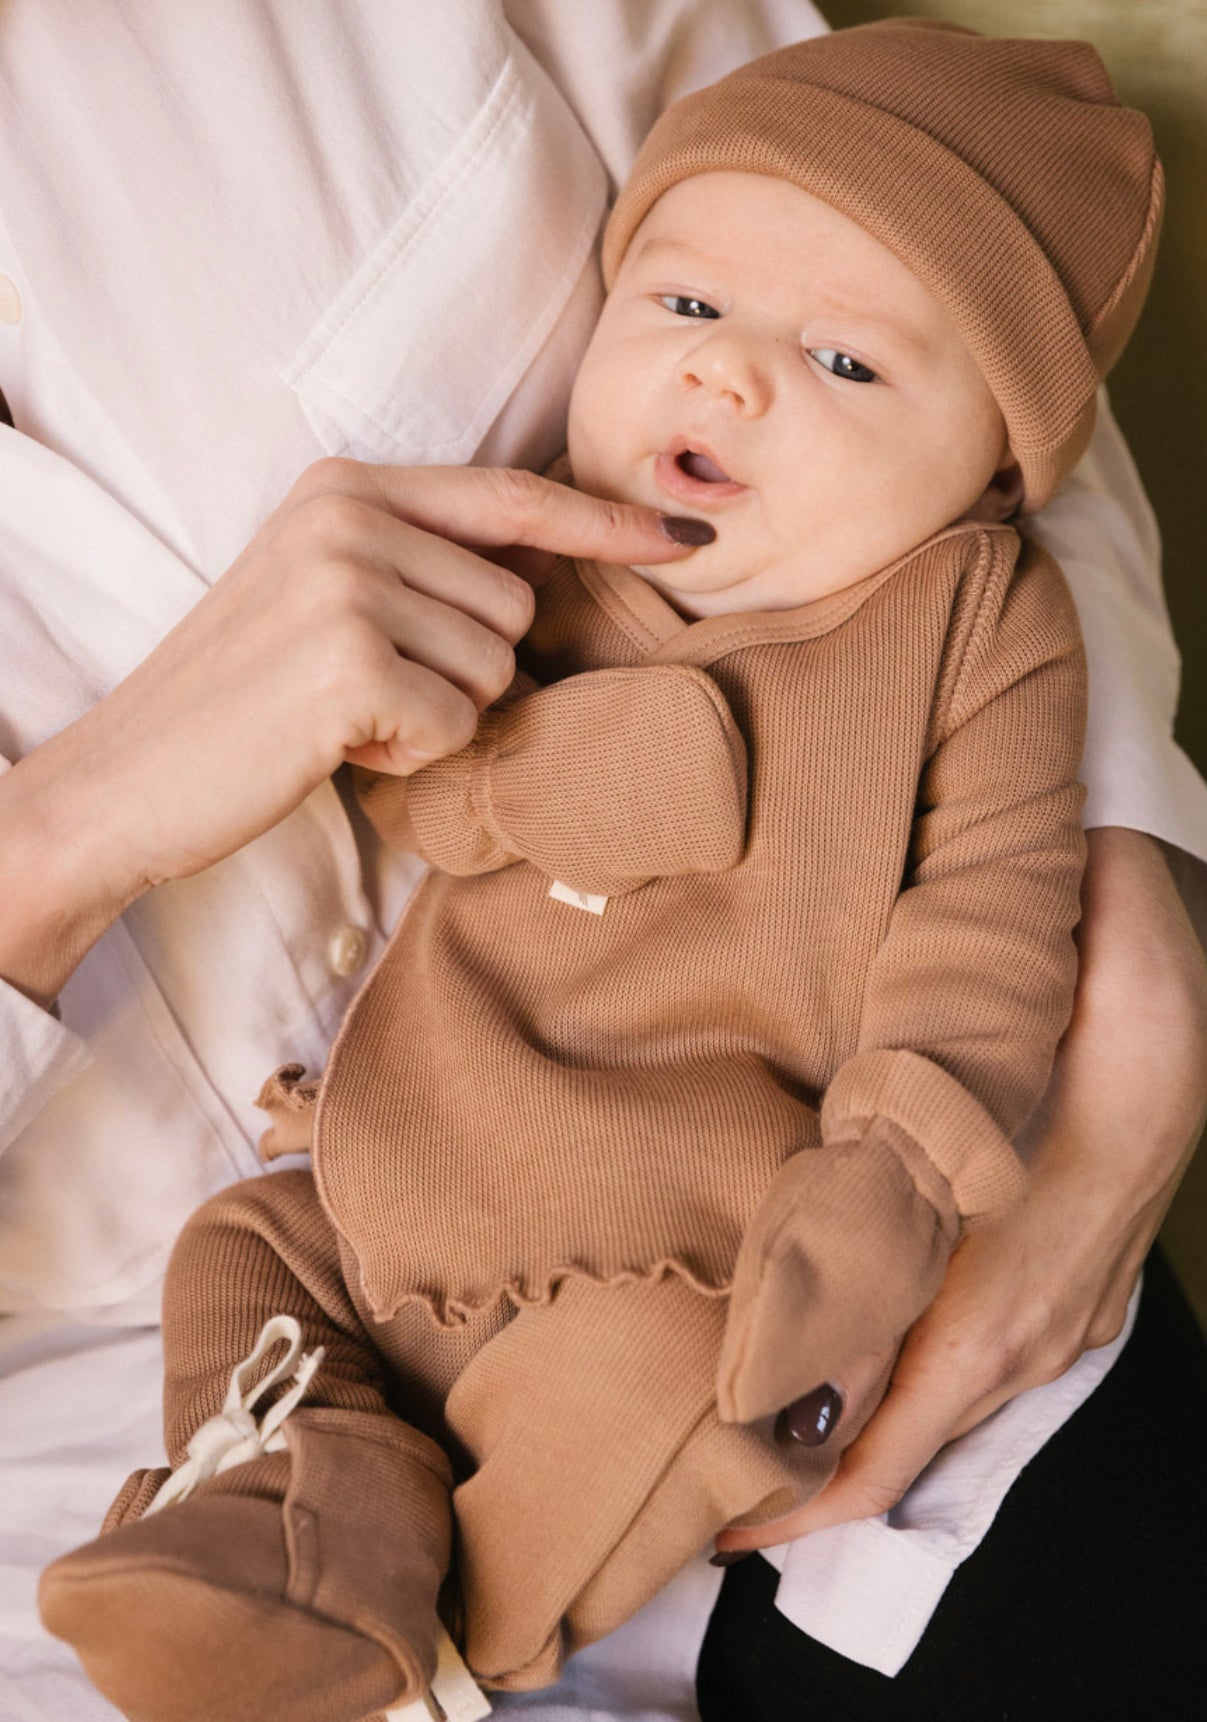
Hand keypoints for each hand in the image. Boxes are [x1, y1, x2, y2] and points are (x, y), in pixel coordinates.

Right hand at [0, 460, 711, 1006]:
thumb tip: (547, 566)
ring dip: (440, 714)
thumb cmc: (240, 697)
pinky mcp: (351, 662)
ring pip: (498, 667)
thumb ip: (425, 563)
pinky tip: (340, 747)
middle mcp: (350, 516)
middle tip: (369, 692)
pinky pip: (461, 724)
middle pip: (518, 604)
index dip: (607, 520)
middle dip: (466, 670)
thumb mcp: (325, 594)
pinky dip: (413, 757)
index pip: (512, 498)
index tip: (685, 534)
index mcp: (346, 485)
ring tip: (349, 716)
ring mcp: (349, 583)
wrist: (130, 776)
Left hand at [715, 827, 1206, 1554]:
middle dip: (813, 1470)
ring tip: (760, 1425)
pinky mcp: (1074, 1292)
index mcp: (1001, 1304)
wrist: (1179, 1014)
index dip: (806, 1501)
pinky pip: (975, 1366)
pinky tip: (858, 1359)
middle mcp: (1034, 1334)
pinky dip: (907, 1383)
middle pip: (909, 1444)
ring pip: (943, 1406)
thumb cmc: (1090, 1031)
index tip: (727, 1527)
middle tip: (711, 1470)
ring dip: (859, 1426)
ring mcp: (1062, 1319)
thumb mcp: (978, 1093)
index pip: (890, 1448)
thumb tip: (820, 1327)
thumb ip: (890, 1199)